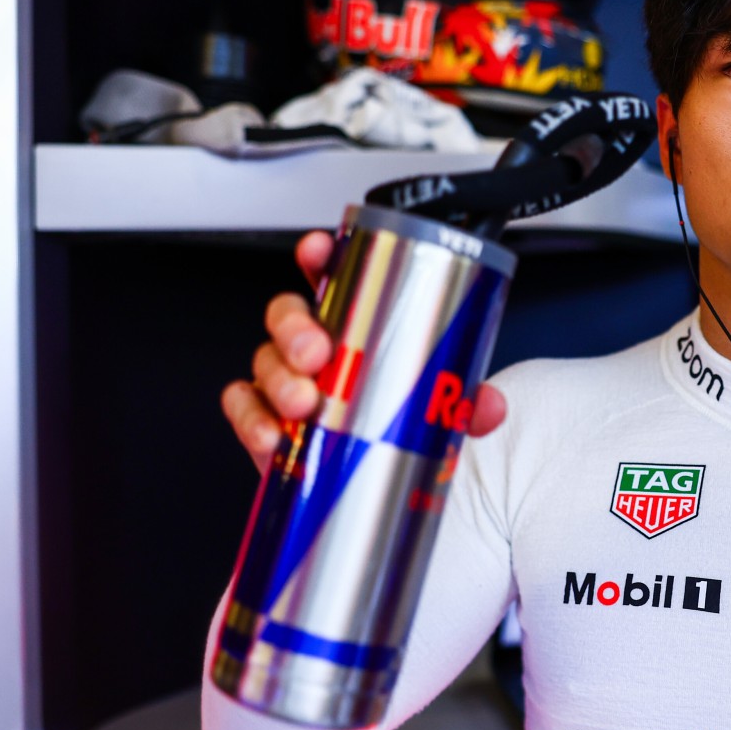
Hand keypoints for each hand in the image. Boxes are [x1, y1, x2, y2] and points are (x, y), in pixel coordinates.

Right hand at [221, 230, 507, 474]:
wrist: (372, 480)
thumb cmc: (394, 422)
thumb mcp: (437, 409)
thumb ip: (463, 404)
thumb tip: (486, 406)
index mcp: (354, 325)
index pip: (331, 277)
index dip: (319, 257)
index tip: (319, 249)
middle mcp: (313, 345)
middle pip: (287, 315)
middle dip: (296, 328)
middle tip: (318, 352)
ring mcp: (285, 380)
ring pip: (265, 360)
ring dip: (281, 379)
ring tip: (303, 403)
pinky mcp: (264, 418)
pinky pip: (243, 406)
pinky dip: (252, 418)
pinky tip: (274, 434)